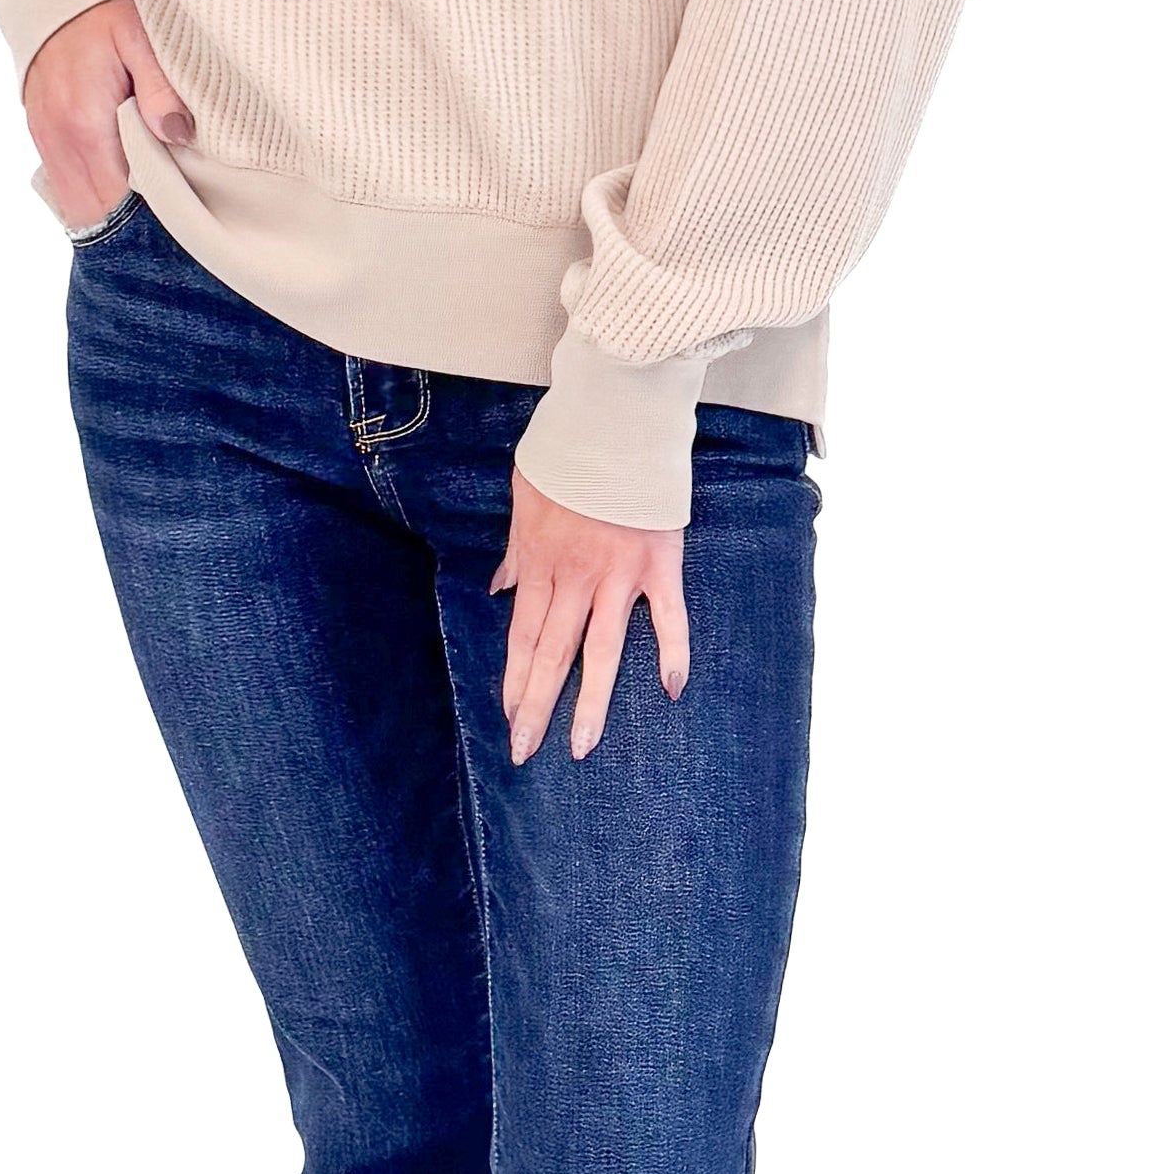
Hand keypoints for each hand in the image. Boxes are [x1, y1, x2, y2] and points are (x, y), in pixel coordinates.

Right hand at [21, 0, 192, 225]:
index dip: (147, 212)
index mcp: (85, 121)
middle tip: (166, 213)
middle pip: (94, 209)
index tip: (177, 211)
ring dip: (108, 207)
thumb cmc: (104, 12)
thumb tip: (178, 135)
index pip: (116, 196)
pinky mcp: (40, 132)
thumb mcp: (140, 38)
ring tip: (145, 202)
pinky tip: (118, 183)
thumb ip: (159, 88)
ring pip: (75, 202)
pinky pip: (62, 183)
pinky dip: (89, 191)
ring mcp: (44, 137)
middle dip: (129, 218)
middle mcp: (58, 137)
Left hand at [492, 466, 689, 765]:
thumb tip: (499, 587)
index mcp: (541, 562)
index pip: (523, 636)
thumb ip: (515, 549)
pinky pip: (669, 617)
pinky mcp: (660, 564)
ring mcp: (620, 575)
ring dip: (591, 702)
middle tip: (525, 752)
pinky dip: (673, 652)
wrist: (616, 421)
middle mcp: (577, 578)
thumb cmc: (568, 455)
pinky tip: (671, 690)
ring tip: (582, 746)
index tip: (508, 717)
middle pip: (553, 654)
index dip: (514, 680)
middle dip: (537, 707)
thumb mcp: (524, 497)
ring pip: (602, 651)